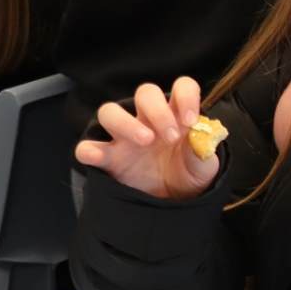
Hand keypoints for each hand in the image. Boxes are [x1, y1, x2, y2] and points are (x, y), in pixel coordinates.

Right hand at [73, 78, 219, 199]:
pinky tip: (98, 155)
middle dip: (158, 111)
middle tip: (171, 137)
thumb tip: (201, 137)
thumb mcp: (204, 165)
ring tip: (146, 141)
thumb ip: (203, 149)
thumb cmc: (190, 174)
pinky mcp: (107, 158)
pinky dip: (88, 149)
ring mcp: (124, 137)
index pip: (181, 88)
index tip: (191, 119)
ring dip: (126, 122)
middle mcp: (148, 120)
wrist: (176, 201)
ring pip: (110, 111)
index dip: (186, 96)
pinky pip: (86, 147)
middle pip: (145, 93)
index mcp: (176, 115)